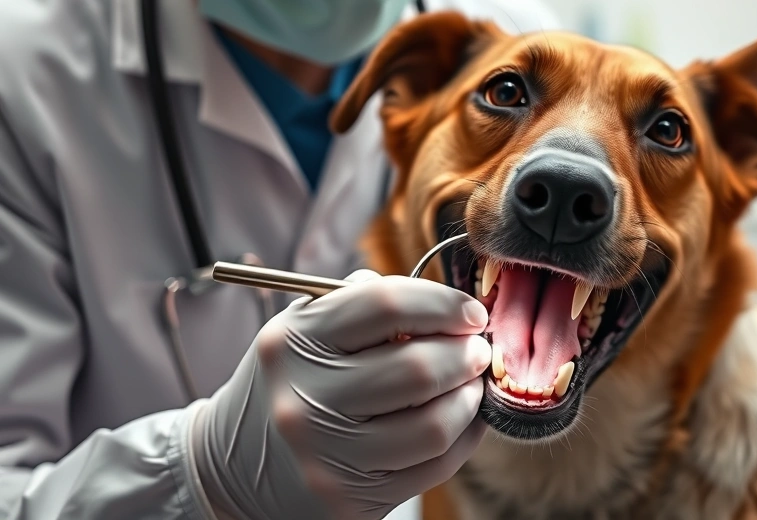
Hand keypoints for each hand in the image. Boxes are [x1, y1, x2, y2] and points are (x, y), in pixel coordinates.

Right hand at [189, 270, 490, 519]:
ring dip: (469, 397)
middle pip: (417, 366)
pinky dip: (463, 437)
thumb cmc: (288, 385)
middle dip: (465, 353)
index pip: (385, 304)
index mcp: (293, 343)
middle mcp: (305, 399)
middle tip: (477, 348)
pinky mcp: (350, 500)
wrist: (232, 470)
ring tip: (471, 383)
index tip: (470, 311)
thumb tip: (441, 304)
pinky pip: (433, 466)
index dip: (442, 303)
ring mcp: (327, 455)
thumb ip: (360, 304)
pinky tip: (461, 419)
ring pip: (433, 424)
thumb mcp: (300, 333)